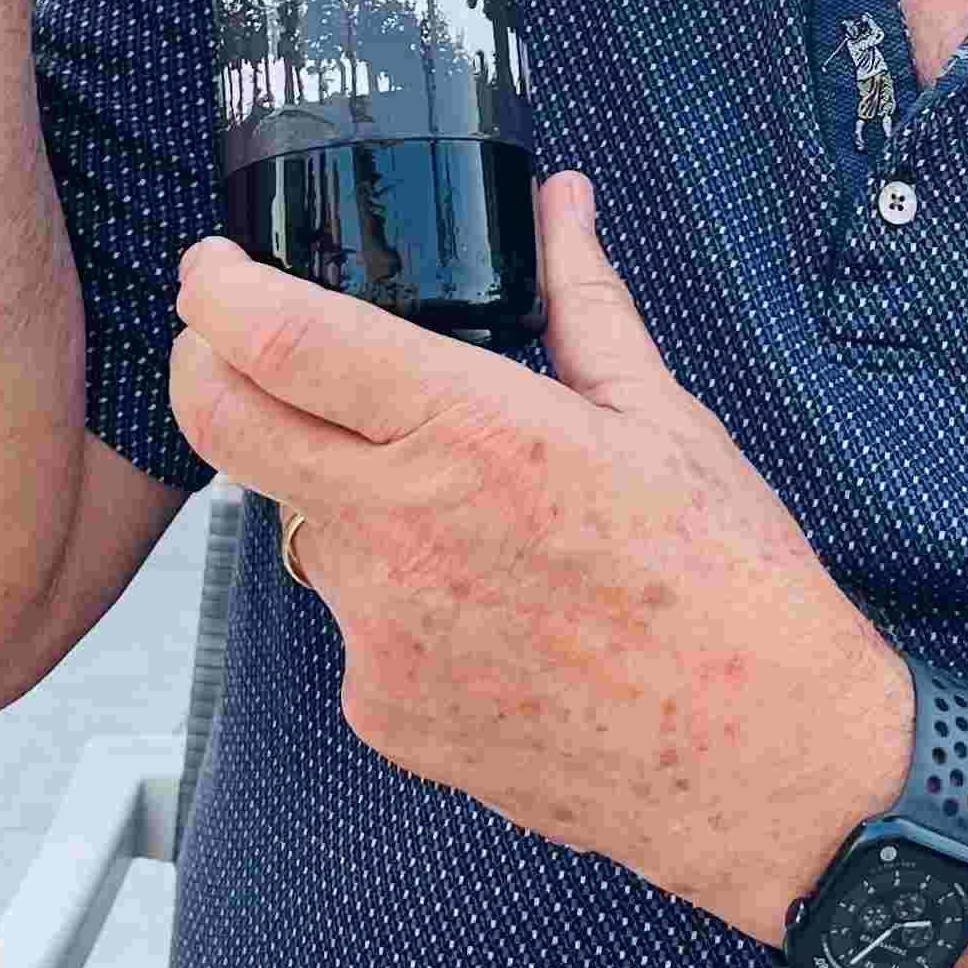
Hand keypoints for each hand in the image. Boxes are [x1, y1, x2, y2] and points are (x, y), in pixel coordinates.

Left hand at [167, 175, 904, 942]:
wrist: (764, 762)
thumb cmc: (729, 584)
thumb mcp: (661, 415)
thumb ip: (583, 298)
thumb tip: (559, 205)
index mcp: (475, 431)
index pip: (283, 342)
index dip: (217, 292)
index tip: (212, 268)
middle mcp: (405, 529)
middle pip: (226, 425)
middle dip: (204, 364)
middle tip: (227, 338)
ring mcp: (382, 632)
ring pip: (300, 523)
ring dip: (334, 489)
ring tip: (456, 506)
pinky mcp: (383, 713)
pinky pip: (351, 620)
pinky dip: (392, 591)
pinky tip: (489, 604)